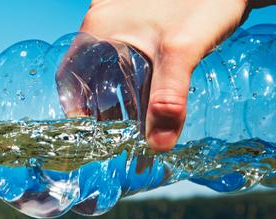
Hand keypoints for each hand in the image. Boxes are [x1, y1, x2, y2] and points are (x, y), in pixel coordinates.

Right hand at [75, 0, 249, 150]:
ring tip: (140, 123)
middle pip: (92, 75)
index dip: (76, 108)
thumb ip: (169, 99)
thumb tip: (159, 146)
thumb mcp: (184, 52)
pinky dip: (136, 78)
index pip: (71, 77)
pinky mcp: (142, 18)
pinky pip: (128, 55)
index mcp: (98, 30)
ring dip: (122, 95)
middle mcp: (103, 22)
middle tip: (121, 137)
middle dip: (104, 108)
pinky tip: (154, 92)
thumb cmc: (204, 1)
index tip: (91, 136)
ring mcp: (122, 18)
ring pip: (111, 66)